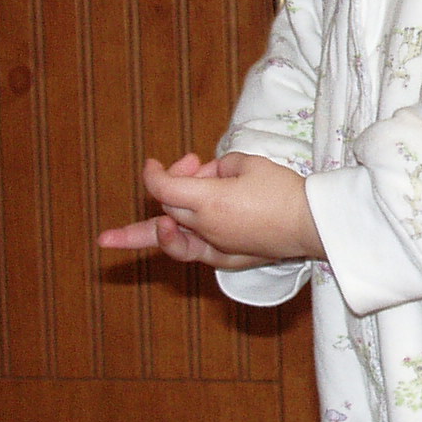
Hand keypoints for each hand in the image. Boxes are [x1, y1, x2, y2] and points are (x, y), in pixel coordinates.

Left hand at [99, 152, 321, 268]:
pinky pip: (193, 253)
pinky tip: (161, 240)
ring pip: (170, 238)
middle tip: (186, 165)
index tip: (152, 163)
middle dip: (169, 185)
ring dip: (144, 233)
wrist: (312, 224)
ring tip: (108, 240)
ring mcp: (215, 246)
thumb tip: (208, 177)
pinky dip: (175, 244)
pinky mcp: (229, 258)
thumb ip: (218, 168)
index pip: (164, 187)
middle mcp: (204, 228)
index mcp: (207, 202)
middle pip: (167, 208)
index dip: (153, 173)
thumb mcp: (247, 163)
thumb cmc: (283, 190)